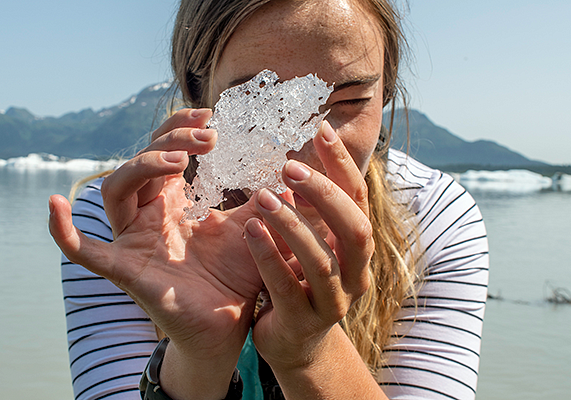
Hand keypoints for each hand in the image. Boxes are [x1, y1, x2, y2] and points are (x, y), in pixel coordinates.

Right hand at [49, 108, 262, 363]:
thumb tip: (292, 171)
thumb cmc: (237, 276)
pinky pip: (85, 251)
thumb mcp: (253, 228)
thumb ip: (265, 199)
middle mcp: (148, 216)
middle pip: (140, 162)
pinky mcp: (126, 270)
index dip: (179, 129)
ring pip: (116, 190)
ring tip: (179, 162)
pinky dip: (64, 231)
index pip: (162, 151)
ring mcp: (134, 241)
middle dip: (170, 141)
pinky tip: (53, 205)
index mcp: (173, 202)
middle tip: (208, 136)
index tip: (211, 117)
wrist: (230, 324)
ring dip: (142, 166)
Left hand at [244, 121, 373, 369]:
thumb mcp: (311, 241)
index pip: (359, 199)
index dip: (342, 164)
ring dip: (291, 224)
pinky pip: (287, 289)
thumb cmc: (301, 280)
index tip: (321, 129)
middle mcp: (356, 273)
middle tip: (288, 166)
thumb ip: (311, 209)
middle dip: (324, 194)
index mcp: (357, 247)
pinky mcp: (305, 323)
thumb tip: (298, 160)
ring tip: (262, 196)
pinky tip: (250, 231)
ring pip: (321, 260)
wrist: (296, 341)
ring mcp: (334, 302)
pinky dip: (269, 258)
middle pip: (354, 228)